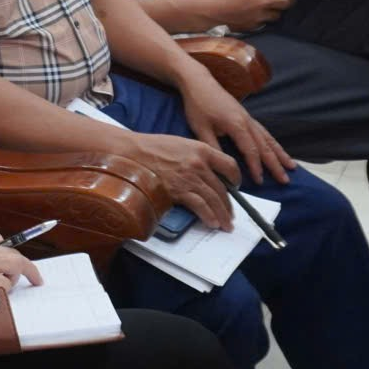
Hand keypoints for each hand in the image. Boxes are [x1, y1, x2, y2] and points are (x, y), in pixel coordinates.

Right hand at [120, 132, 241, 230]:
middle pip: (222, 188)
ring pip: (214, 199)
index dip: (236, 179)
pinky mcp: (178, 191)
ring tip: (225, 225)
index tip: (235, 187)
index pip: (229, 165)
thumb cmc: (152, 147)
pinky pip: (200, 206)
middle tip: (230, 215)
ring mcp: (189, 178)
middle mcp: (199, 164)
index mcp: (202, 149)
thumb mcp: (181, 144)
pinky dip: (208, 215)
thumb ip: (197, 156)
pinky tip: (212, 222)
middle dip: (228, 205)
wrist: (132, 152)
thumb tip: (207, 173)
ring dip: (222, 215)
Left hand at [179, 75, 294, 186]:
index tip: (260, 182)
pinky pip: (264, 131)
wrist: (199, 81)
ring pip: (268, 138)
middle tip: (285, 180)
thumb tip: (221, 165)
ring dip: (280, 153)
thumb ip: (212, 147)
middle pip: (264, 146)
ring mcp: (248, 117)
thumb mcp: (200, 128)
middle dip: (275, 164)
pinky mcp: (246, 115)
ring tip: (292, 166)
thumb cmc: (197, 104)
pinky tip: (277, 149)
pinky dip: (273, 142)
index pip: (250, 150)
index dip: (255, 167)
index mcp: (236, 125)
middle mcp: (247, 121)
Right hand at [198, 0, 291, 31]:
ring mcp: (254, 23)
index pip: (285, 3)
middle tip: (270, 0)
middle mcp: (260, 14)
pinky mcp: (247, 29)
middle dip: (277, 7)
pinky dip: (257, 19)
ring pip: (269, 20)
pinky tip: (247, 12)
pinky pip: (258, 24)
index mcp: (261, 1)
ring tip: (257, 6)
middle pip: (279, 13)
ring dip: (267, 14)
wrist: (206, 11)